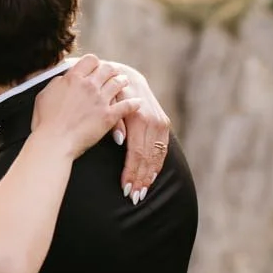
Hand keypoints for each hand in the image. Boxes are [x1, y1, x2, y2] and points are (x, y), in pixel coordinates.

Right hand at [29, 55, 132, 156]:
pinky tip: (138, 102)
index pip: (90, 60)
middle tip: (113, 72)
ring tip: (125, 81)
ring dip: (123, 81)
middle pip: (107, 68)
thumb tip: (65, 79)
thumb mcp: (45, 94)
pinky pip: (127, 106)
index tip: (95, 67)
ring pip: (118, 83)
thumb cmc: (45, 121)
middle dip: (111, 69)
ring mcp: (101, 100)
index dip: (94, 63)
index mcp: (73, 78)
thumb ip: (57, 83)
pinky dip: (134, 103)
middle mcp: (89, 85)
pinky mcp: (109, 116)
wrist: (54, 140)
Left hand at [104, 59, 171, 202]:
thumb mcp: (108, 101)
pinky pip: (163, 149)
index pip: (137, 152)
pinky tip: (150, 177)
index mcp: (138, 117)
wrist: (125, 75)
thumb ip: (114, 120)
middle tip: (133, 198)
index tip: (126, 189)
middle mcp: (153, 120)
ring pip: (157, 155)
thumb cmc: (110, 92)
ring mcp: (161, 122)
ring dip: (149, 175)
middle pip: (148, 157)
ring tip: (141, 193)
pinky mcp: (164, 123)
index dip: (132, 172)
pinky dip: (156, 165)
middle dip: (141, 179)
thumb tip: (119, 140)